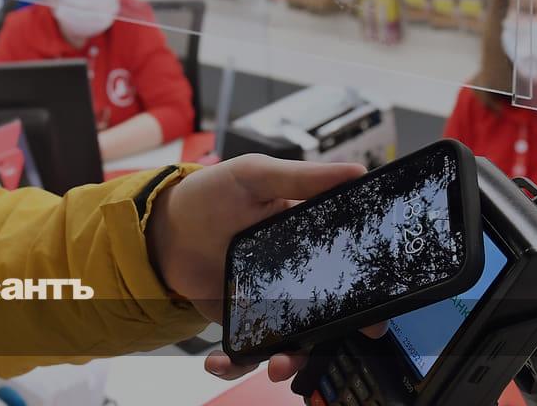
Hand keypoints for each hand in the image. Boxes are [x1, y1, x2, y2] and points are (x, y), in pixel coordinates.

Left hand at [147, 154, 387, 381]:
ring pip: (290, 343)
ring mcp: (267, 304)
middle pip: (326, 319)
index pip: (348, 274)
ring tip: (275, 364)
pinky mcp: (239, 321)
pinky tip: (219, 362)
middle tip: (325, 345)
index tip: (372, 320)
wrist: (164, 227)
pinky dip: (234, 364)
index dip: (366, 300)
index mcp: (309, 244)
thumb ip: (302, 178)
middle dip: (331, 341)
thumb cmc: (210, 194)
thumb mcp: (256, 175)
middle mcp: (295, 279)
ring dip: (287, 361)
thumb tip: (356, 173)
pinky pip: (246, 350)